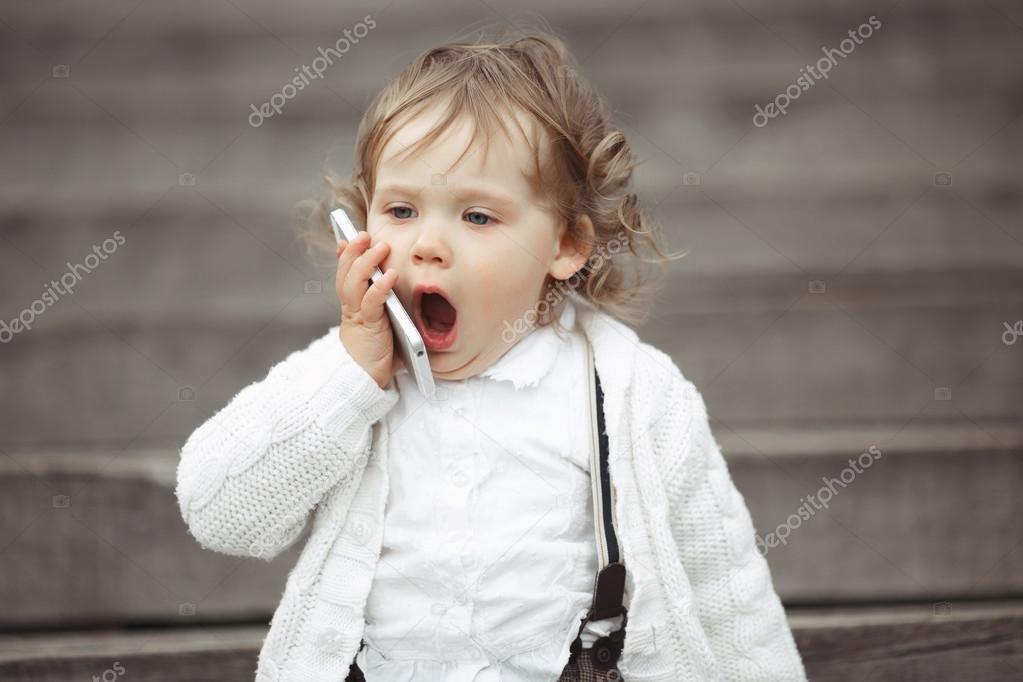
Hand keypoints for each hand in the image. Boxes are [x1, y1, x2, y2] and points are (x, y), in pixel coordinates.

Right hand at [335, 231, 401, 388]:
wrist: (366, 382)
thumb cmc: (378, 355)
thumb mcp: (382, 324)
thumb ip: (385, 306)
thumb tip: (397, 282)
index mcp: (353, 307)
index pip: (345, 275)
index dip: (345, 256)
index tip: (347, 238)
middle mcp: (351, 309)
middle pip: (346, 274)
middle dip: (354, 252)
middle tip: (363, 234)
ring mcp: (357, 317)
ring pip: (354, 283)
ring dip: (366, 262)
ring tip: (379, 247)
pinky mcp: (368, 328)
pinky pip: (372, 303)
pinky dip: (380, 287)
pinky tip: (390, 275)